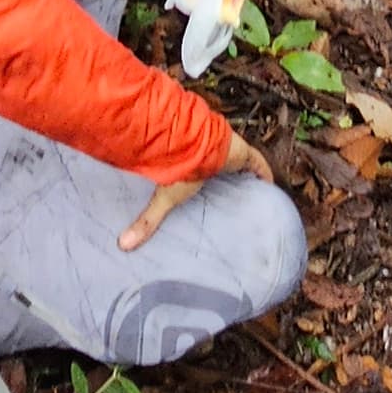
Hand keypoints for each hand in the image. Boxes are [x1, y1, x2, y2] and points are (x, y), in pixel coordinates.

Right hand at [118, 130, 276, 252]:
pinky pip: (258, 163)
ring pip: (243, 164)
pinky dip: (264, 174)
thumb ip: (147, 221)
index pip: (206, 173)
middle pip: (227, 169)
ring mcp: (231, 153)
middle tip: (238, 196)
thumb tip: (121, 245)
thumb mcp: (164, 198)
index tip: (216, 193)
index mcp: (198, 165)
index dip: (211, 180)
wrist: (192, 147)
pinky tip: (270, 187)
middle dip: (232, 178)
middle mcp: (215, 157)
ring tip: (255, 193)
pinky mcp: (244, 153)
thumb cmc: (178, 170)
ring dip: (249, 175)